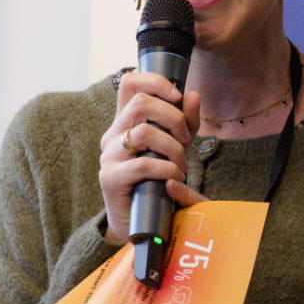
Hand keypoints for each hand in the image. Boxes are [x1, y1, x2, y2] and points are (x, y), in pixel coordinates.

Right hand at [99, 68, 203, 245]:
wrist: (138, 222)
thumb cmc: (156, 180)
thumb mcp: (176, 146)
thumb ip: (185, 121)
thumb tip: (194, 95)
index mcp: (125, 121)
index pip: (129, 82)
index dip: (154, 81)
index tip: (177, 96)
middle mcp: (113, 134)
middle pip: (141, 102)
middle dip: (173, 117)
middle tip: (185, 138)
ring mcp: (109, 156)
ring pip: (144, 132)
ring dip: (173, 148)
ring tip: (181, 165)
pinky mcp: (110, 178)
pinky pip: (144, 164)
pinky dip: (167, 170)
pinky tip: (174, 179)